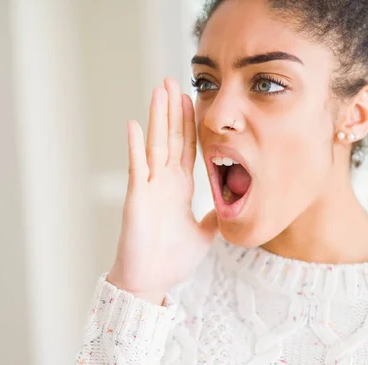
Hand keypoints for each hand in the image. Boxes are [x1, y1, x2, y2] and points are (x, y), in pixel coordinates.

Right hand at [107, 77, 216, 304]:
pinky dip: (136, 146)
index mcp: (181, 189)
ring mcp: (151, 187)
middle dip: (174, 110)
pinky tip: (135, 124)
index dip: (190, 125)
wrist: (151, 281)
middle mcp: (165, 182)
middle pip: (172, 138)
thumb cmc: (172, 260)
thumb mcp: (204, 233)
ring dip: (158, 117)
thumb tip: (231, 207)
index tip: (192, 100)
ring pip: (156, 144)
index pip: (188, 148)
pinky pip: (138, 167)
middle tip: (173, 81)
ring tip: (159, 90)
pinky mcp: (138, 197)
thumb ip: (215, 217)